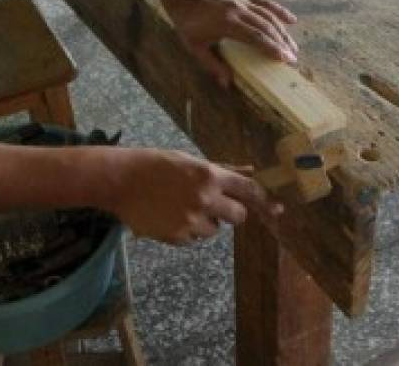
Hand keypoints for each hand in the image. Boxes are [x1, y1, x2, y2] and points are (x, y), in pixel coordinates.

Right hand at [108, 149, 281, 243]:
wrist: (120, 180)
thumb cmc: (155, 165)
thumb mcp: (189, 161)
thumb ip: (222, 169)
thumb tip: (250, 169)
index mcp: (208, 175)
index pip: (248, 189)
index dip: (265, 199)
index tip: (278, 209)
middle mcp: (204, 199)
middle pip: (239, 216)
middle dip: (232, 212)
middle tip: (214, 204)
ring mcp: (191, 221)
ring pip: (215, 230)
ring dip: (206, 222)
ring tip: (180, 206)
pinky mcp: (178, 237)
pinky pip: (194, 238)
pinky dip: (187, 230)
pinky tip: (168, 215)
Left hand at [166, 0, 297, 87]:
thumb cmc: (187, 24)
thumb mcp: (195, 47)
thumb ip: (212, 65)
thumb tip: (227, 83)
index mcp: (227, 23)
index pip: (256, 37)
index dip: (272, 48)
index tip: (286, 59)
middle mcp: (238, 10)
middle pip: (266, 27)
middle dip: (282, 43)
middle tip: (293, 58)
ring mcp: (241, 2)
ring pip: (268, 16)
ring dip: (283, 31)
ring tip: (293, 46)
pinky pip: (264, 3)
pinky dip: (279, 11)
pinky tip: (291, 19)